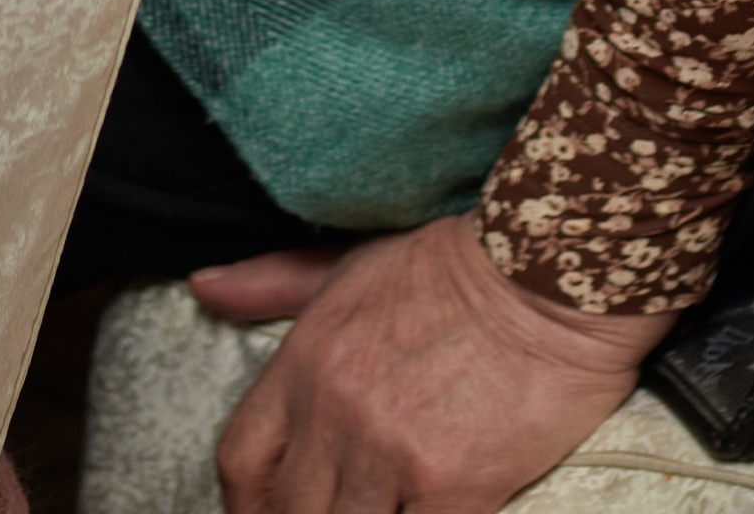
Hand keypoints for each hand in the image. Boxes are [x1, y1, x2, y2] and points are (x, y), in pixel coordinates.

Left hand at [197, 213, 672, 513]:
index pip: (240, 460)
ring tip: (390, 508)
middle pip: (287, 512)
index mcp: (307, 359)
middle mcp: (337, 410)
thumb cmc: (455, 266)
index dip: (246, 505)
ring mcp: (391, 452)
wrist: (551, 275)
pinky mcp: (452, 490)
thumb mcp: (354, 264)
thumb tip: (203, 286)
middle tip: (340, 509)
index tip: (267, 513)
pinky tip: (432, 513)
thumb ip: (274, 282)